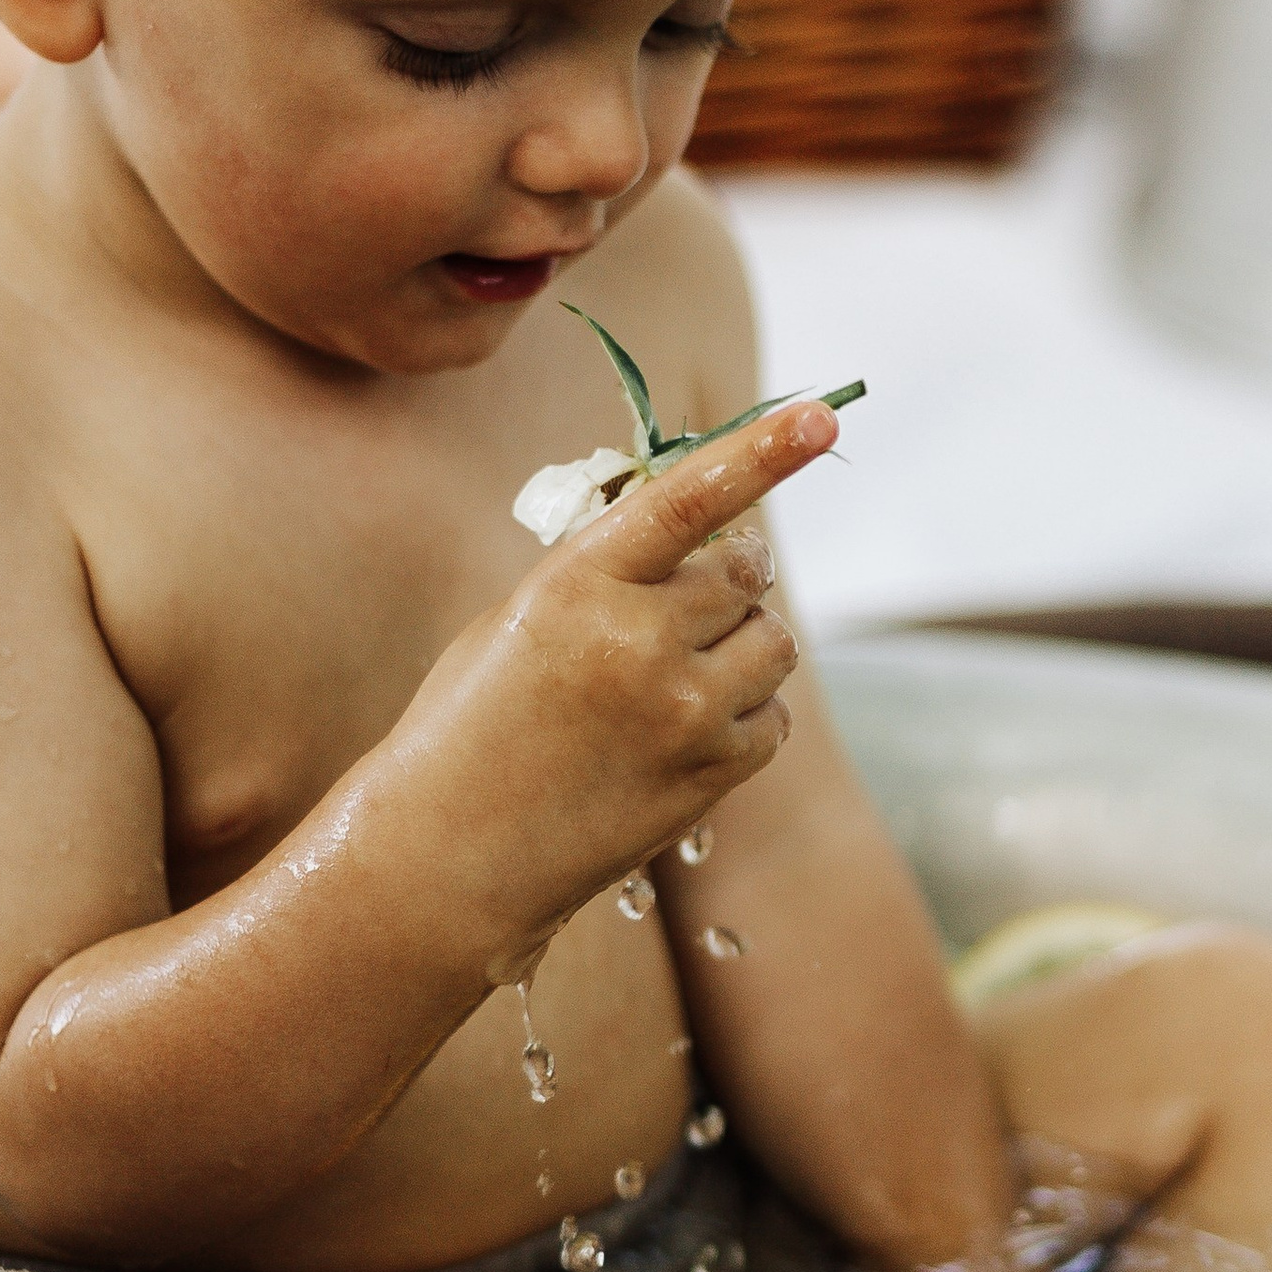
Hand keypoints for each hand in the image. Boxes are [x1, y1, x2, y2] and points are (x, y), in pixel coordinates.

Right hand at [424, 400, 835, 983]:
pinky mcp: (711, 774)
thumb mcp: (518, 619)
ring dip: (741, 646)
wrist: (450, 856)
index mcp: (578, 583)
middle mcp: (638, 640)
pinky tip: (680, 734)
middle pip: (744, 574)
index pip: (687, 496)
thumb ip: (607, 571)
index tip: (821, 414)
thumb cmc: (472, 725)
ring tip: (673, 680)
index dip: (762, 449)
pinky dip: (743, 715)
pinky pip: (771, 716)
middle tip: (677, 613)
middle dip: (724, 583)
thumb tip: (703, 534)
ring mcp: (682, 712)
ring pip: (772, 641)